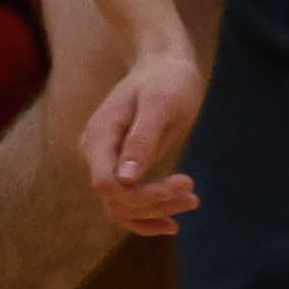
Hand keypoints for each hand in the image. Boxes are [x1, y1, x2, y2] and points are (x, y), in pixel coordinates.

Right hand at [80, 43, 207, 237]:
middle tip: (194, 196)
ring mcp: (104, 160)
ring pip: (120, 206)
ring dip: (155, 212)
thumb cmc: (167, 79)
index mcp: (100, 136)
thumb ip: (142, 140)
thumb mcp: (161, 104)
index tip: (182, 184)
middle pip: (115, 200)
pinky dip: (146, 216)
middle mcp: (94, 152)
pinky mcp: (118, 165)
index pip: (108, 184)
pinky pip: (124, 202)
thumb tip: (126, 179)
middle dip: (155, 205)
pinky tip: (171, 223)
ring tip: (192, 202)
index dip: (142, 195)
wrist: (164, 64)